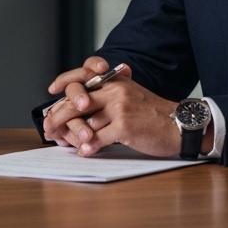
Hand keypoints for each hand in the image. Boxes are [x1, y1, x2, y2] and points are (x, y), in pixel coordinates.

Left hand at [44, 61, 181, 157]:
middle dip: (58, 116)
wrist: (179, 124)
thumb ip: (107, 97)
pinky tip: (85, 152)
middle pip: (77, 102)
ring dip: (73, 136)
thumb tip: (80, 110)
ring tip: (65, 143)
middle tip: (48, 128)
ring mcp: (120, 107)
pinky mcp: (125, 125)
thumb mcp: (130, 95)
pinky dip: (89, 147)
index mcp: (115, 81)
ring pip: (85, 122)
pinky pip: (98, 138)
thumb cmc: (153, 114)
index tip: (51, 90)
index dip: (64, 82)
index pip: (83, 75)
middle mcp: (115, 90)